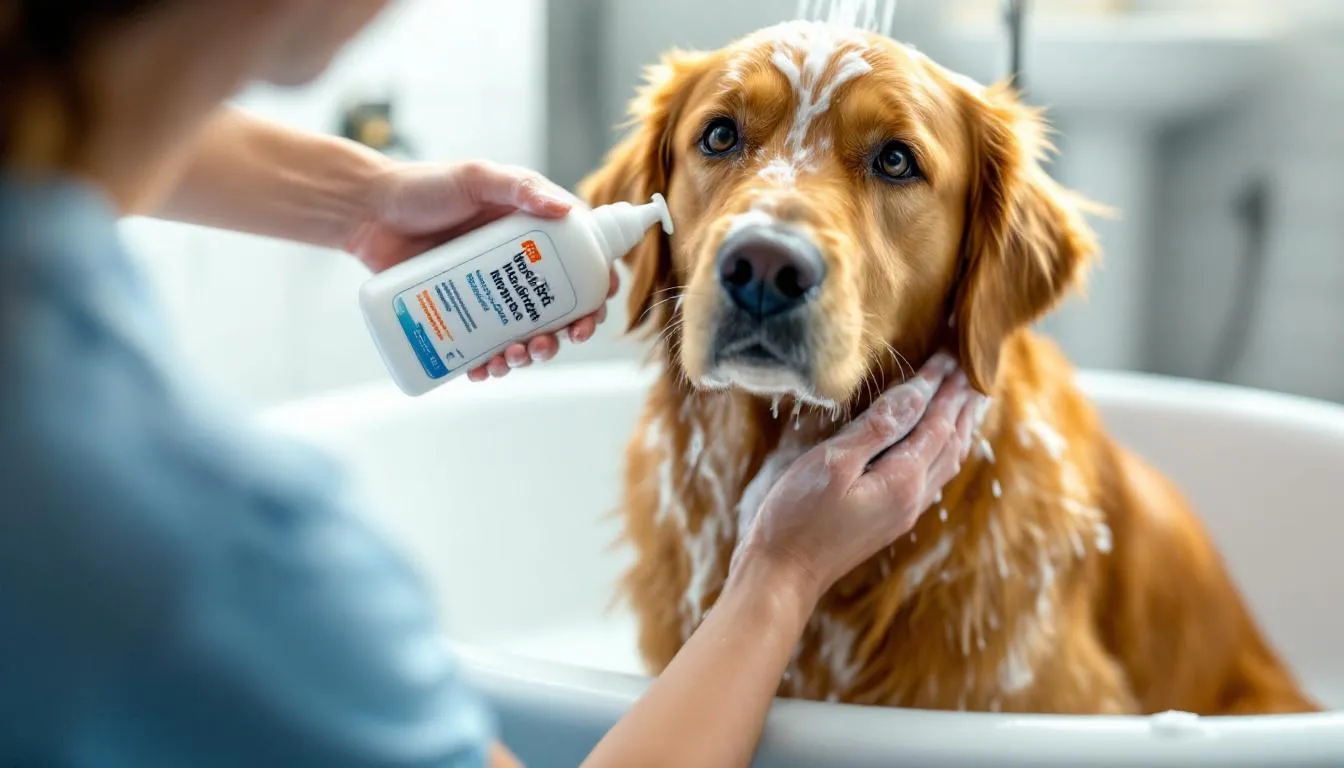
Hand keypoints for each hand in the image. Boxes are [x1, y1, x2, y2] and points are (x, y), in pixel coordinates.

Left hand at [347, 160, 617, 380]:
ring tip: (517, 356)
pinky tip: (486, 370)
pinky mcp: (460, 315)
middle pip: (560, 308)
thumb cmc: (423, 186)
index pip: (580, 261)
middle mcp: (516, 266)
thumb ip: (520, 187)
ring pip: (525, 333)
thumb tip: (566, 211)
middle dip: (567, 332)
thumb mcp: (476, 178)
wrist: (367, 212)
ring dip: (532, 355)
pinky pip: (484, 348)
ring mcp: (489, 293)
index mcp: (532, 233)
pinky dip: (490, 365)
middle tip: (556, 341)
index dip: (596, 286)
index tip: (597, 305)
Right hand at [732, 352, 985, 602]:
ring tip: (969, 402)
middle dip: (962, 403)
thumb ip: (876, 430)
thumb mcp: (831, 464)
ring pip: (946, 461)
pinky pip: (932, 477)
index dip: (943, 385)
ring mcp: (904, 512)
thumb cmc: (796, 518)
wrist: (782, 576)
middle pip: (950, 441)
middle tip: (974, 370)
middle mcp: (913, 497)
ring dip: (959, 427)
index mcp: (902, 480)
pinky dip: (943, 450)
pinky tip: (937, 446)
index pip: (934, 421)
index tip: (952, 353)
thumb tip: (915, 396)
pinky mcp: (890, 520)